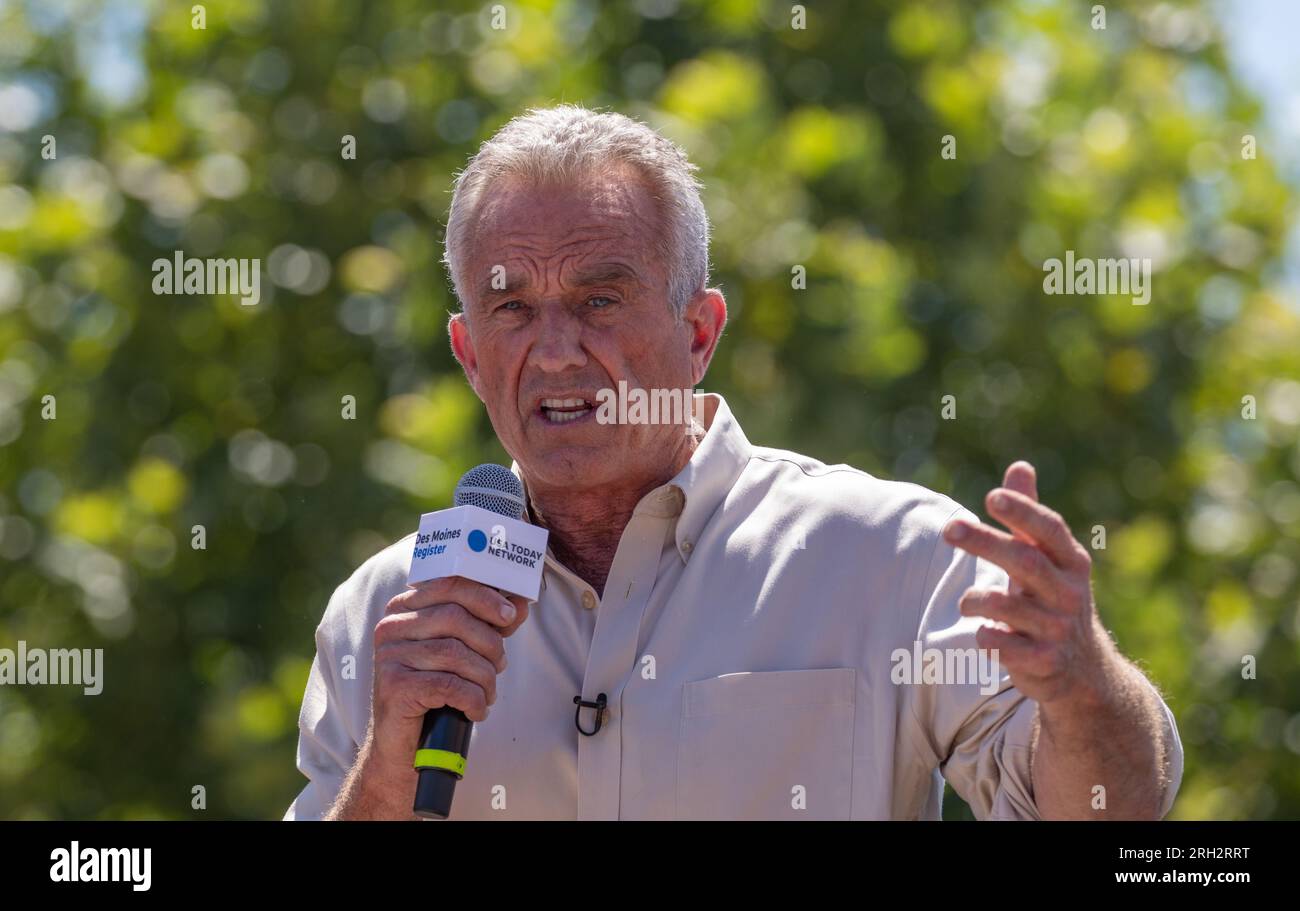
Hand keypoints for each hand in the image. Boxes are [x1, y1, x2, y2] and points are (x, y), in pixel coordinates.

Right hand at [368, 576, 529, 773]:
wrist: (404, 745)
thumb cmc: (436, 691)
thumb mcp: (463, 651)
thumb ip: (488, 624)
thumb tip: (519, 603)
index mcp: (404, 608)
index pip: (449, 585)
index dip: (485, 597)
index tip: (509, 616)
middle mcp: (392, 627)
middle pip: (456, 618)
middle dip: (490, 643)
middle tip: (500, 665)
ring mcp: (389, 656)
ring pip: (455, 653)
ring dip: (485, 676)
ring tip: (488, 693)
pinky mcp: (394, 687)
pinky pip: (450, 685)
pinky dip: (473, 699)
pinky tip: (477, 709)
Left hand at [941, 460, 1113, 707]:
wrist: (1083, 671)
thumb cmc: (1052, 599)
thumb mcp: (1046, 559)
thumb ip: (1029, 517)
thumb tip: (1019, 466)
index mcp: (1071, 562)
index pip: (1049, 530)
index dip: (1023, 512)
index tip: (992, 496)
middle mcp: (1070, 593)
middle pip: (1026, 562)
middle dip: (986, 543)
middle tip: (949, 528)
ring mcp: (1059, 629)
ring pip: (1011, 607)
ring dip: (978, 600)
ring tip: (965, 603)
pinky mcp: (1046, 662)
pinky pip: (1009, 647)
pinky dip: (990, 638)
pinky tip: (985, 636)